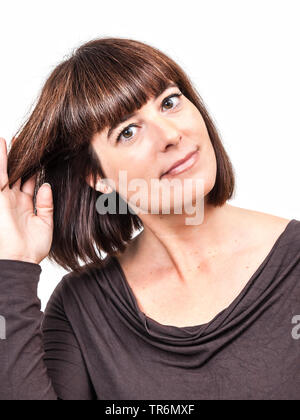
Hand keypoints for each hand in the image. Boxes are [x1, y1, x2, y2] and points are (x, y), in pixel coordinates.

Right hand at [0, 137, 53, 263]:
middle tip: (20, 141)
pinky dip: (1, 162)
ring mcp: (5, 199)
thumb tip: (46, 186)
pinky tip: (1, 146)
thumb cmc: (32, 249)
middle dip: (18, 159)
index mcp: (25, 206)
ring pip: (5, 172)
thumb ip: (46, 204)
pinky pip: (0, 176)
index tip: (38, 156)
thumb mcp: (45, 224)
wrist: (21, 260)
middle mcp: (13, 201)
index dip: (32, 169)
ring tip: (5, 139)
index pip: (28, 182)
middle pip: (16, 174)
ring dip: (5, 156)